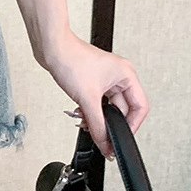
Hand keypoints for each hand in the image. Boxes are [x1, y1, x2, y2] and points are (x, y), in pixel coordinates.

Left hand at [38, 30, 148, 158]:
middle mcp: (118, 76)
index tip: (121, 138)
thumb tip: (104, 142)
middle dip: (110, 123)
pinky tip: (80, 114)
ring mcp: (105, 78)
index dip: (132, 125)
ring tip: (87, 123)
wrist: (51, 49)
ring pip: (108, 107)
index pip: (140, 107)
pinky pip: (97, 102)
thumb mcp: (87, 98)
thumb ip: (97, 124)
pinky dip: (90, 111)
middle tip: (103, 136)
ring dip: (97, 117)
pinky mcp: (92, 81)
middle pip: (123, 109)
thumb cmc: (71, 59)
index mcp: (126, 75)